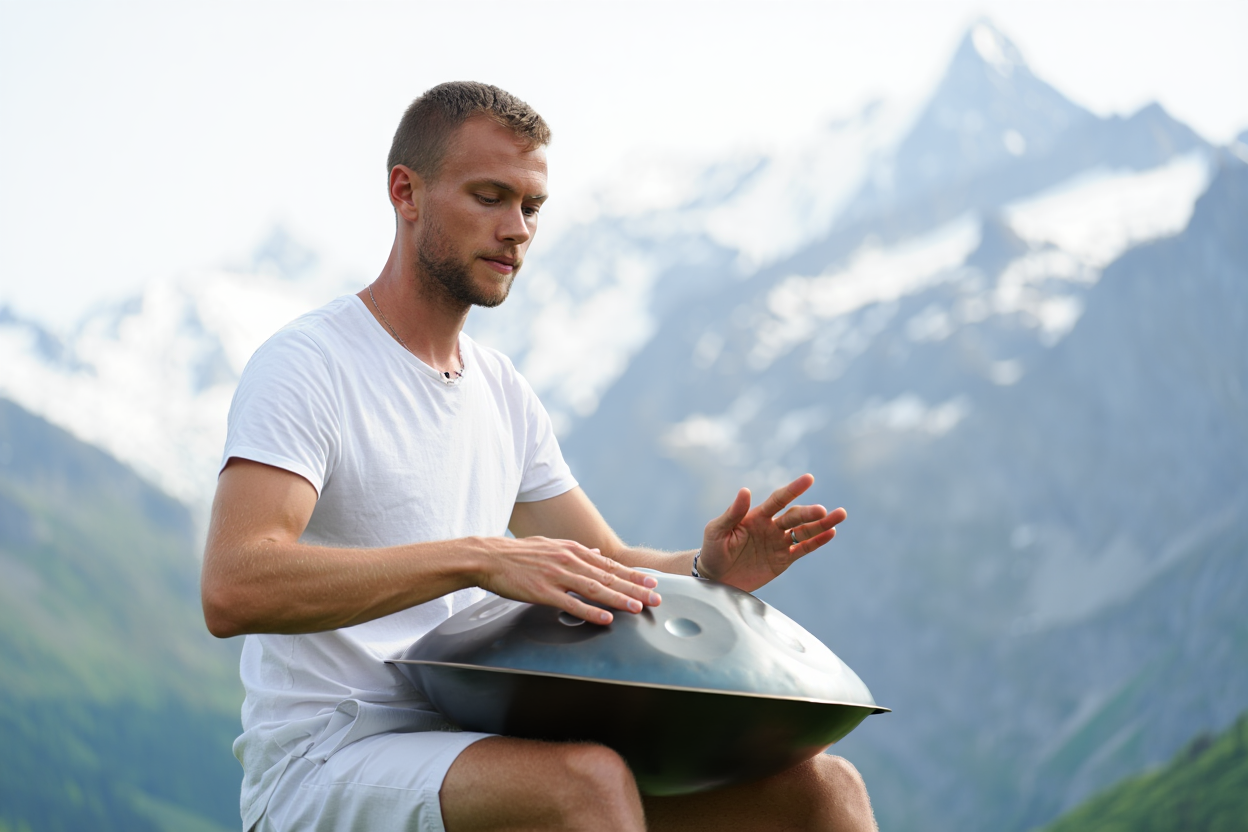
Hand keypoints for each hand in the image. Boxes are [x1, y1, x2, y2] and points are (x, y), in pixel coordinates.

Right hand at [475, 536, 660, 624]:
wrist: (489, 557)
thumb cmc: (518, 554)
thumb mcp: (551, 545)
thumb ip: (577, 551)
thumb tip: (598, 554)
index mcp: (572, 550)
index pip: (609, 565)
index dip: (632, 574)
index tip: (652, 582)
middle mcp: (569, 561)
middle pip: (608, 577)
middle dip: (635, 588)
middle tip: (656, 597)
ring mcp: (557, 576)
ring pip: (595, 589)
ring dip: (619, 599)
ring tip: (638, 608)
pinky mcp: (543, 592)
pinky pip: (571, 604)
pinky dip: (590, 611)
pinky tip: (606, 618)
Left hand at [697, 474, 846, 591]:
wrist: (715, 577)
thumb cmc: (713, 550)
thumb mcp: (717, 531)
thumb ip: (732, 513)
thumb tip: (745, 490)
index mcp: (756, 516)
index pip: (778, 500)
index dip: (793, 489)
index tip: (808, 479)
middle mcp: (771, 526)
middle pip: (795, 517)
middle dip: (809, 513)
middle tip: (822, 511)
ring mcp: (779, 543)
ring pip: (804, 531)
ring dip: (822, 524)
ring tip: (840, 515)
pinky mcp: (783, 560)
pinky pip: (803, 549)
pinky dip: (817, 542)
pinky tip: (831, 533)